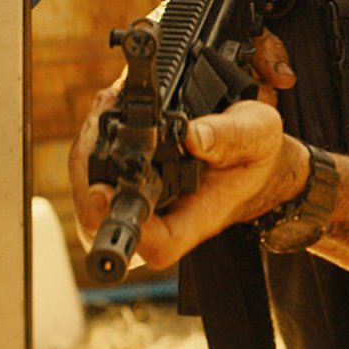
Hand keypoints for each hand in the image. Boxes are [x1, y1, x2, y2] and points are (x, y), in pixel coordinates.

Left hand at [67, 30, 301, 264]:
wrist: (252, 161)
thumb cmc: (255, 155)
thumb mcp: (258, 133)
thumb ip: (230, 136)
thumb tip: (192, 136)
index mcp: (199, 216)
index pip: (159, 244)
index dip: (128, 228)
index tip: (103, 193)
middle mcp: (163, 219)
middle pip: (106, 217)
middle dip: (91, 165)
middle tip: (104, 114)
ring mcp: (142, 208)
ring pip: (91, 193)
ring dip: (90, 147)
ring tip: (108, 104)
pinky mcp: (128, 191)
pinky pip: (95, 174)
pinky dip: (94, 142)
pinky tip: (107, 111)